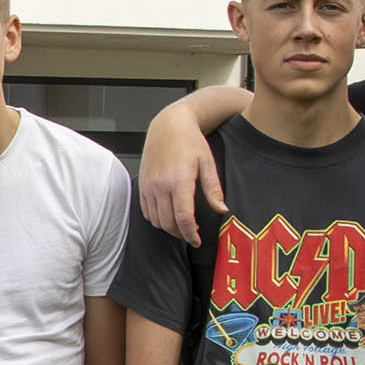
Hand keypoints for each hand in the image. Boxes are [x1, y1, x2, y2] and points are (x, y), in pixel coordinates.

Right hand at [139, 106, 223, 241]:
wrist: (169, 125)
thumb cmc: (189, 141)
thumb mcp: (207, 163)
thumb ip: (213, 190)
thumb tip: (221, 209)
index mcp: (179, 180)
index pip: (183, 217)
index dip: (190, 234)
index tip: (197, 240)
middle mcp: (160, 185)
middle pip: (168, 223)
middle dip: (181, 233)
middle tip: (191, 234)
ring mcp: (148, 186)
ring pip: (155, 220)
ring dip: (168, 227)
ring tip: (180, 224)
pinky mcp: (142, 185)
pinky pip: (146, 211)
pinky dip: (156, 218)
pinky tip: (167, 214)